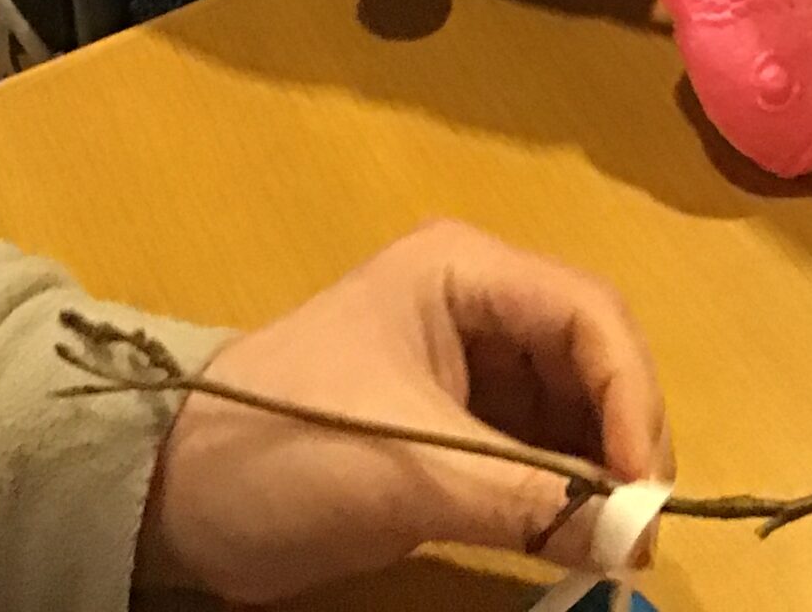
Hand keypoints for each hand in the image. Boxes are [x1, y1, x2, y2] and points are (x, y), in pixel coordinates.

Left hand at [136, 221, 670, 602]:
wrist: (166, 495)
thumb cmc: (284, 448)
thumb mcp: (408, 471)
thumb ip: (526, 499)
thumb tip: (638, 541)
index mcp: (465, 269)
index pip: (588, 314)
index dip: (632, 398)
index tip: (645, 492)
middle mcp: (477, 299)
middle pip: (589, 355)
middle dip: (622, 436)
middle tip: (638, 530)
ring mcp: (464, 360)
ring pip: (570, 404)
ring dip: (597, 469)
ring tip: (610, 541)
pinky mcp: (451, 421)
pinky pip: (534, 446)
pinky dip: (561, 490)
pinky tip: (570, 534)